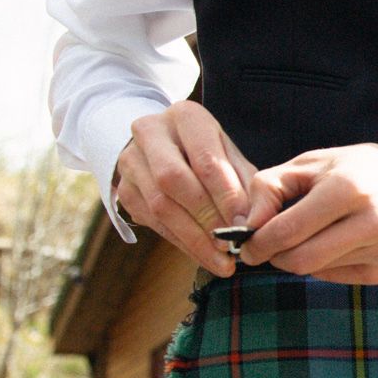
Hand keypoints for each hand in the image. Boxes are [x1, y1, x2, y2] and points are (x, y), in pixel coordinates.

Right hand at [113, 100, 262, 276]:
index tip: (244, 224)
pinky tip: (203, 255)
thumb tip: (254, 219)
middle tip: (230, 245)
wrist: (164, 142)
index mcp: (186, 117)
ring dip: (193, 238)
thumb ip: (242, 180)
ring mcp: (131, 162)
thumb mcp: (229, 152)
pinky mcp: (123, 190)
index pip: (205, 160)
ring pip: (160, 205)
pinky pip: (152, 222)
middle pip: (174, 181)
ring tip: (221, 260)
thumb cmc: (208, 148)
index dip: (225, 196)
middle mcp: (151, 133)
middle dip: (206, 218)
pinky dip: (181, 241)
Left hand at [237, 142, 377, 284]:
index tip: (246, 244)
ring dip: (299, 258)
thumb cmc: (360, 169)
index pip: (287, 230)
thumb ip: (270, 186)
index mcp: (348, 189)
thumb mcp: (314, 162)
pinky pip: (335, 277)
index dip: (257, 243)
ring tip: (309, 234)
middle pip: (299, 260)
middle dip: (274, 256)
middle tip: (268, 246)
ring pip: (315, 270)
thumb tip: (248, 224)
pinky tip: (335, 242)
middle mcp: (370, 222)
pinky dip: (323, 264)